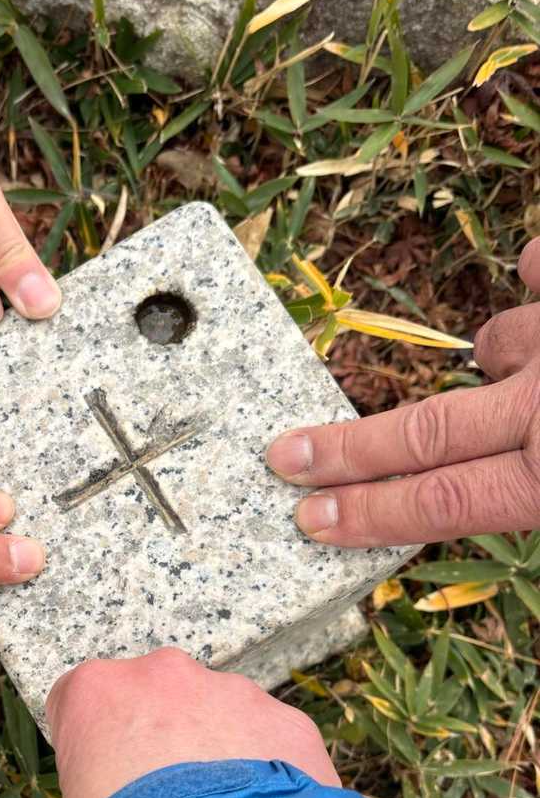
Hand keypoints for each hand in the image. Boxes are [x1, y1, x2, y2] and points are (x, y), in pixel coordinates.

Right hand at [47, 649, 339, 797]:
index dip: (96, 748)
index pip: (82, 704)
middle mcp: (162, 674)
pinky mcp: (285, 720)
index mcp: (95, 692)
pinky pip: (273, 743)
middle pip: (157, 699)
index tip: (109, 783)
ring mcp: (230, 691)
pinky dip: (270, 775)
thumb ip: (92, 794)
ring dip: (218, 754)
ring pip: (220, 714)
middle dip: (163, 740)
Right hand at [265, 239, 539, 545]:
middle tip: (284, 456)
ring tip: (507, 368)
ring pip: (496, 344)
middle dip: (345, 448)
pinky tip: (533, 278)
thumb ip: (539, 490)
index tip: (310, 519)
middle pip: (426, 431)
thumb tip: (522, 498)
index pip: (440, 501)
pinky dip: (535, 282)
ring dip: (494, 360)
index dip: (370, 512)